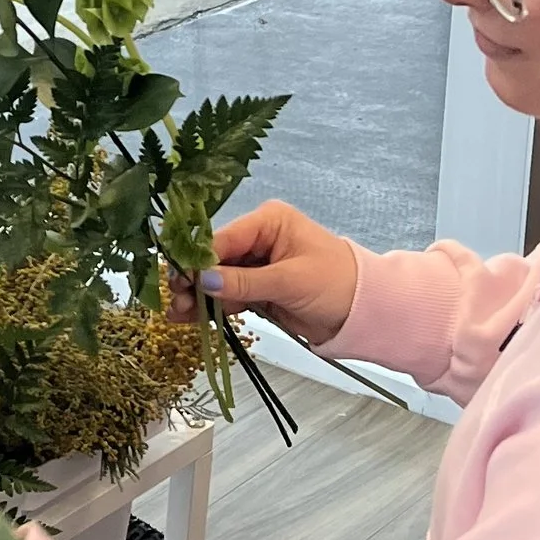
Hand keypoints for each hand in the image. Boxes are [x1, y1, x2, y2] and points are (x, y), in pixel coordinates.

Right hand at [166, 198, 357, 347]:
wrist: (364, 312)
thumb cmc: (337, 284)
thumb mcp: (289, 281)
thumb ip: (244, 282)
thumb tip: (203, 280)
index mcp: (269, 222)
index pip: (224, 239)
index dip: (198, 260)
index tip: (177, 280)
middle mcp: (259, 238)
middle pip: (215, 258)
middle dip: (193, 279)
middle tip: (174, 299)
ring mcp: (258, 264)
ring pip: (218, 278)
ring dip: (198, 295)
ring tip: (178, 314)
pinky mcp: (259, 288)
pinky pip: (229, 294)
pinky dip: (212, 306)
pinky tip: (191, 317)